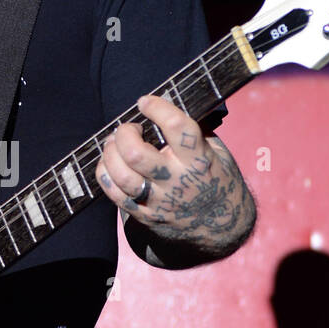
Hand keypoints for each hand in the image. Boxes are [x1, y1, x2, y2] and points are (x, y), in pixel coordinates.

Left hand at [96, 94, 243, 247]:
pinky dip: (105, 173)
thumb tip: (166, 106)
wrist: (222, 225)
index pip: (176, 128)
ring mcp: (158, 201)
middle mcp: (176, 181)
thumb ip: (195, 132)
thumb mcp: (218, 152)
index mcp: (199, 160)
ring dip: (110, 153)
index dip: (157, 108)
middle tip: (129, 129)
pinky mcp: (144, 215)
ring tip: (115, 144)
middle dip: (124, 134)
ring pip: (121, 175)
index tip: (145, 102)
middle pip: (135, 154)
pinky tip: (110, 163)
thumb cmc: (216, 178)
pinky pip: (114, 194)